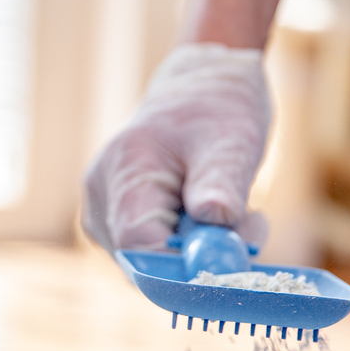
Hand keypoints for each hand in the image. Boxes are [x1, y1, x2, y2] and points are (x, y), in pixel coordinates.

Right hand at [82, 43, 270, 253]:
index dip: (185, 263)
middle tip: (249, 224)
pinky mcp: (117, 225)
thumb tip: (214, 220)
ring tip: (234, 209)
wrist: (201, 87)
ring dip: (199, 251)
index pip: (140, 244)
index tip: (232, 255)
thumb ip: (221, 185)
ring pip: (152, 263)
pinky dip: (190, 246)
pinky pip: (154, 255)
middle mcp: (100, 199)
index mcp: (122, 172)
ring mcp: (103, 214)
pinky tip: (210, 214)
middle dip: (199, 257)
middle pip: (144, 261)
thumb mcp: (232, 141)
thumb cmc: (218, 107)